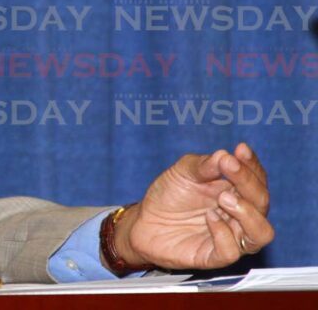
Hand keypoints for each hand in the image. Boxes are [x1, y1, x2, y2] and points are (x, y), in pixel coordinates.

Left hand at [113, 142, 272, 270]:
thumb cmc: (169, 195)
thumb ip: (204, 165)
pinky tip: (209, 218)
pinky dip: (223, 234)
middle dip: (249, 183)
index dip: (252, 164)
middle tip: (229, 169)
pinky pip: (232, 251)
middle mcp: (240, 215)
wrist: (143, 220)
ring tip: (225, 198)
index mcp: (236, 191)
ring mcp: (230, 236)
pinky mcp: (214, 256)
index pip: (257, 178)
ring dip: (248, 213)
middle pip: (262, 202)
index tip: (240, 149)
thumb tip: (225, 156)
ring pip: (262, 233)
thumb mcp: (182, 172)